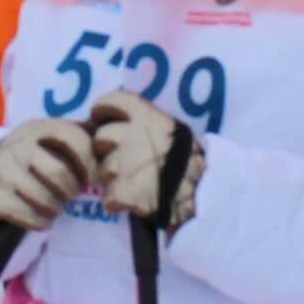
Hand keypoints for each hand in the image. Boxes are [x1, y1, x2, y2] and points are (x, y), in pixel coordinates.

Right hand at [0, 118, 93, 230]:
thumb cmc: (39, 154)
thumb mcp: (55, 139)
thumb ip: (83, 141)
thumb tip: (106, 159)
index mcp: (38, 128)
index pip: (73, 140)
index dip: (89, 162)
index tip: (90, 177)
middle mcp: (17, 146)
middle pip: (59, 174)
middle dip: (72, 189)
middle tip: (70, 193)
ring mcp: (1, 171)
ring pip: (45, 199)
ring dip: (57, 207)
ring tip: (56, 204)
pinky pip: (28, 217)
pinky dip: (42, 222)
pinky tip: (43, 217)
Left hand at [90, 91, 203, 228]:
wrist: (203, 195)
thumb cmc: (192, 162)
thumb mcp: (175, 131)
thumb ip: (148, 123)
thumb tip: (124, 119)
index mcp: (147, 117)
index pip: (111, 101)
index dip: (102, 110)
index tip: (101, 118)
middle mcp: (131, 136)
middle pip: (100, 138)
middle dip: (106, 151)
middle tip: (121, 160)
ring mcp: (124, 165)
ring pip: (102, 171)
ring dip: (112, 179)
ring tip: (132, 184)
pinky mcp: (123, 193)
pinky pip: (108, 198)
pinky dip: (116, 203)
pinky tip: (131, 203)